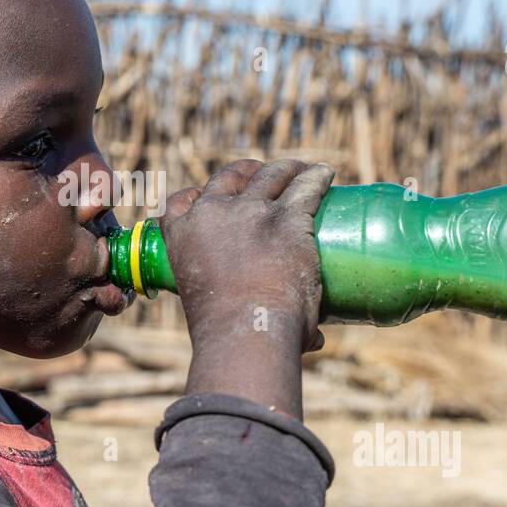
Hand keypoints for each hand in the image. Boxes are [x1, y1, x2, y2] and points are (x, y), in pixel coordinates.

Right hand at [159, 159, 334, 415]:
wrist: (245, 333)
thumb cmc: (227, 334)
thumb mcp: (209, 310)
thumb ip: (261, 320)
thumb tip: (311, 339)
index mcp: (183, 235)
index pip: (181, 201)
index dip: (198, 195)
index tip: (215, 198)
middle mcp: (213, 213)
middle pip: (230, 176)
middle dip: (248, 172)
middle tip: (268, 177)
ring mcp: (252, 212)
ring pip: (272, 174)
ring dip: (288, 168)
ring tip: (303, 171)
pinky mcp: (288, 218)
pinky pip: (306, 187)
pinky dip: (317, 177)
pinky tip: (325, 174)